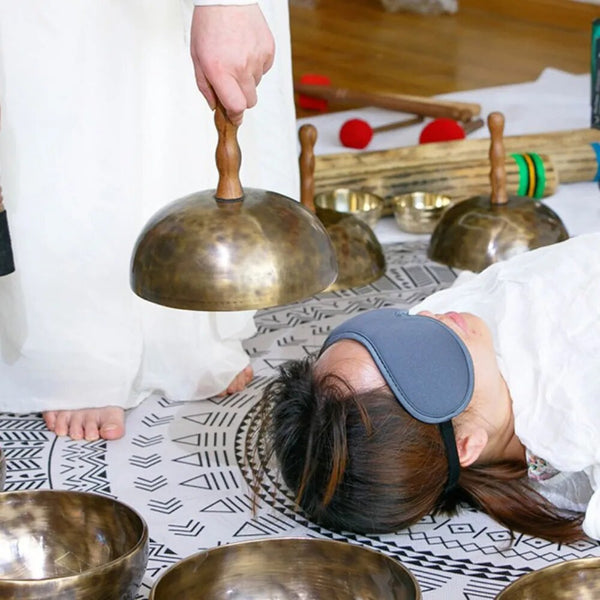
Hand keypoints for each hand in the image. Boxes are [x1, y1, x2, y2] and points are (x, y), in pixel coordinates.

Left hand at [190, 4, 274, 125]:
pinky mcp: (268, 50)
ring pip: (256, 84)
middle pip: (249, 101)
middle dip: (240, 97)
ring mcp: (257, 59)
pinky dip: (256, 65)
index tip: (233, 117)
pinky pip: (264, 69)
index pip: (236, 107)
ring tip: (236, 58)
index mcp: (221, 71)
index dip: (235, 115)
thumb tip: (215, 107)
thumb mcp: (197, 57)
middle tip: (231, 84)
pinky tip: (245, 50)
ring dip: (247, 78)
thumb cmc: (209, 24)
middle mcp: (241, 67)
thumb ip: (205, 86)